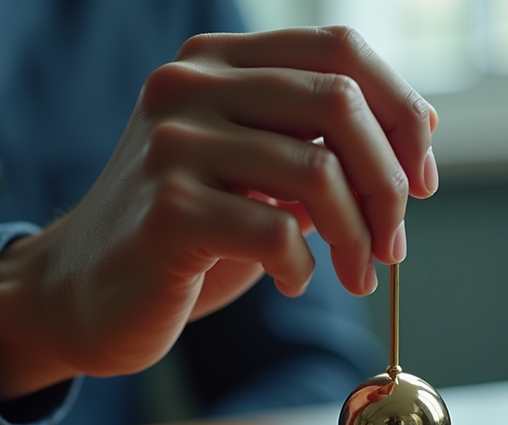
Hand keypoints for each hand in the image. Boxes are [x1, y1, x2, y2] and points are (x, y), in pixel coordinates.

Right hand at [0, 27, 438, 400]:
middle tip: (396, 242)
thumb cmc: (190, 230)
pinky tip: (295, 279)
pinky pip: (276, 232)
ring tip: (358, 274)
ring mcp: (172, 142)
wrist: (85, 292)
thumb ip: (319, 139)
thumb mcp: (259, 170)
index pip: (341, 49)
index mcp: (220, 60)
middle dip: (390, 183)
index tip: (422, 179)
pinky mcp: (165, 209)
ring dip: (359, 237)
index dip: (401, 111)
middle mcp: (190, 85)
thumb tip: (421, 128)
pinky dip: (305, 266)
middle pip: (340, 101)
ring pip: (317, 171)